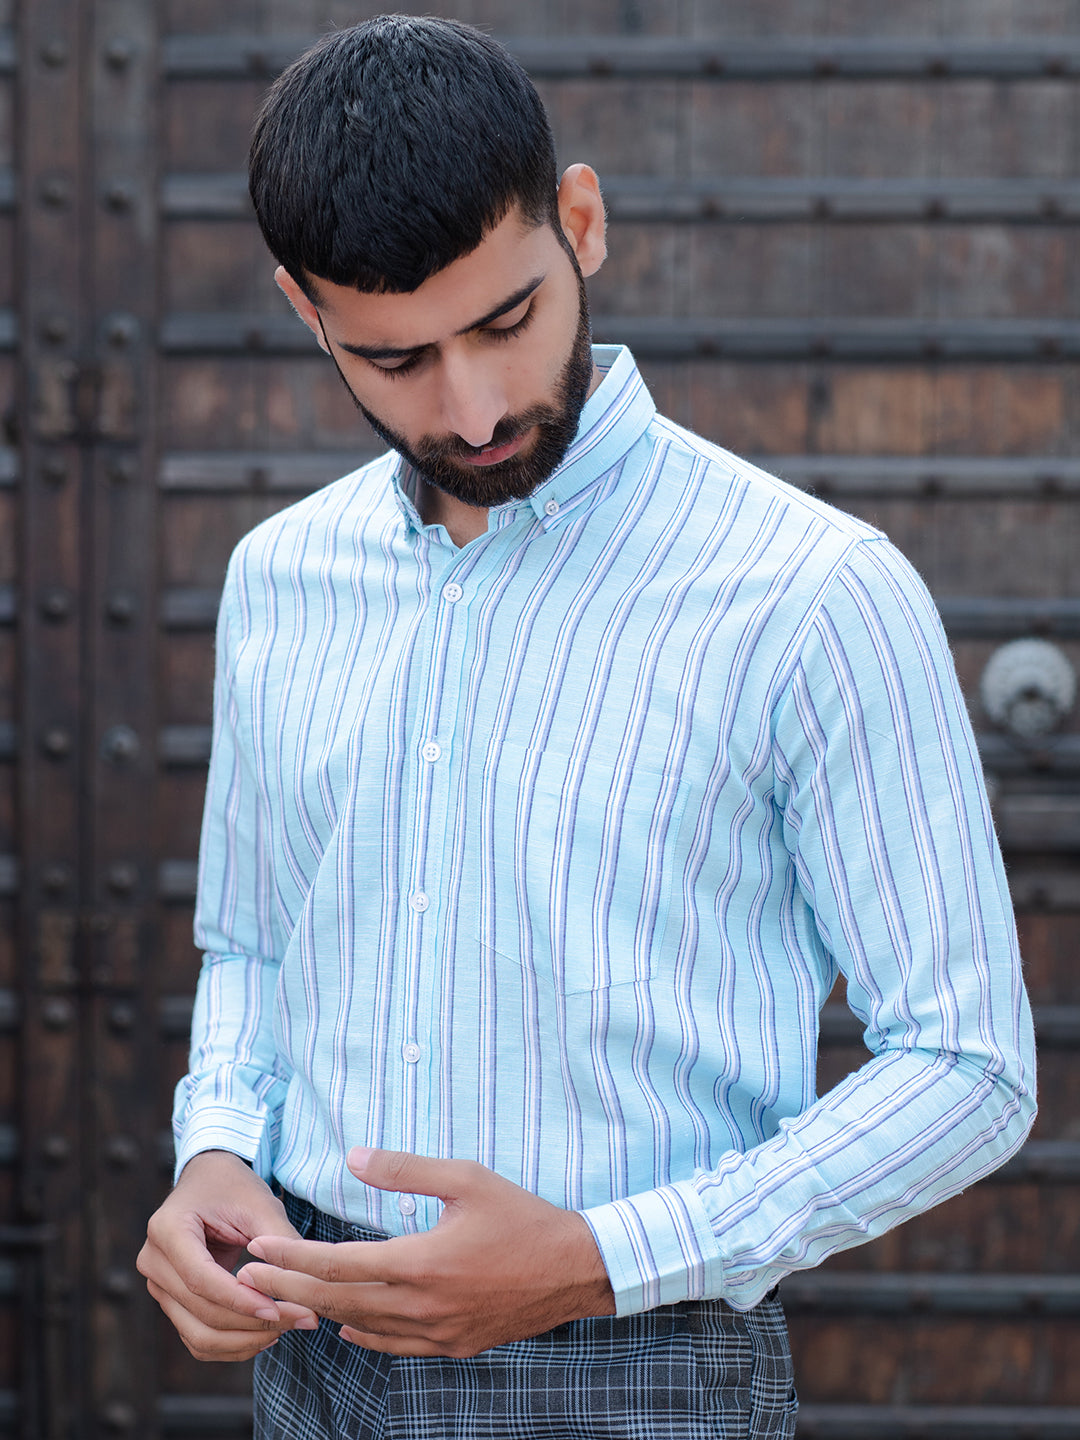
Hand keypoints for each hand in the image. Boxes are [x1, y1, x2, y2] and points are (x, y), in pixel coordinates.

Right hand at [137, 1149, 318, 1360]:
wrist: (209, 1180)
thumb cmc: (234, 1187)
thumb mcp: (260, 1203)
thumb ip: (280, 1242)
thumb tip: (303, 1285)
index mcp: (167, 1229)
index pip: (201, 1279)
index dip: (241, 1300)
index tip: (280, 1309)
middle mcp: (154, 1261)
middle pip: (200, 1311)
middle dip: (252, 1323)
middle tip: (302, 1319)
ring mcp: (158, 1286)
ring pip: (198, 1334)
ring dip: (244, 1340)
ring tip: (287, 1327)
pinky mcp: (171, 1303)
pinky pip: (198, 1338)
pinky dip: (232, 1344)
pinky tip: (266, 1332)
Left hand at [237, 1148, 615, 1357]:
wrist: (573, 1269)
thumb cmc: (521, 1216)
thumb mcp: (466, 1178)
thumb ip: (407, 1169)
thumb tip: (355, 1156)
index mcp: (421, 1262)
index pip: (339, 1265)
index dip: (293, 1258)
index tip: (258, 1250)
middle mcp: (422, 1306)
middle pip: (339, 1302)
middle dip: (289, 1289)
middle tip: (249, 1280)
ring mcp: (437, 1333)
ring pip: (363, 1328)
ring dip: (320, 1313)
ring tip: (285, 1299)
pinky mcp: (452, 1345)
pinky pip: (394, 1346)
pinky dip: (363, 1334)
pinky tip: (346, 1324)